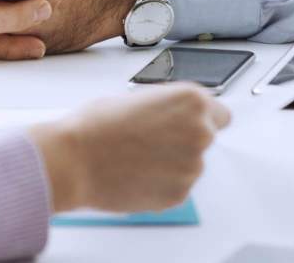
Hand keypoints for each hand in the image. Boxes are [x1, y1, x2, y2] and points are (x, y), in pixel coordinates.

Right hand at [28, 84, 231, 213]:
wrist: (74, 161)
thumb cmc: (95, 125)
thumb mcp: (135, 98)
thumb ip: (166, 108)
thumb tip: (173, 118)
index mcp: (191, 102)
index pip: (219, 113)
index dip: (199, 118)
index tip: (185, 122)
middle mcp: (199, 134)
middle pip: (205, 138)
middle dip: (183, 139)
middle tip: (151, 139)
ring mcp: (191, 167)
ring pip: (189, 164)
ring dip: (170, 162)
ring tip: (135, 157)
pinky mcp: (179, 195)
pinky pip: (176, 186)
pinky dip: (161, 182)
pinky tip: (135, 173)